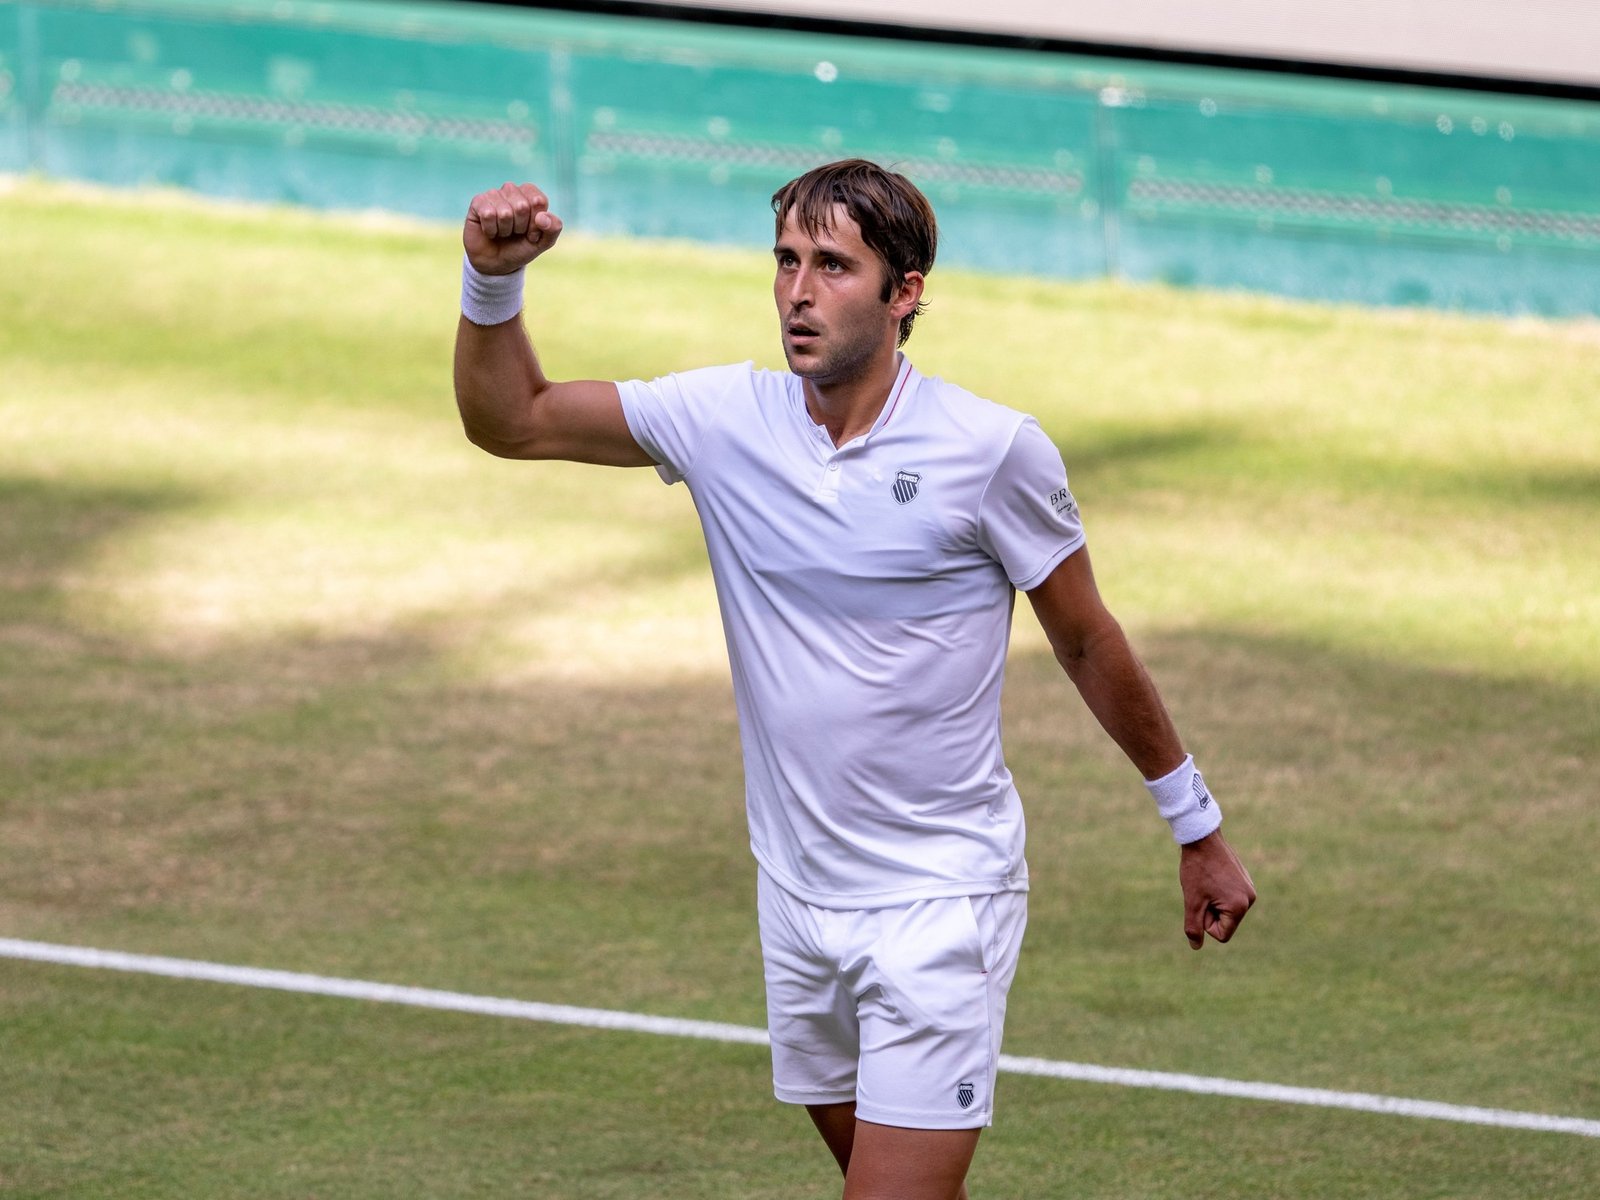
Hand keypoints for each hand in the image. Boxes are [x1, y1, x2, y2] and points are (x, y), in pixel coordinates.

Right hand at [464, 182, 562, 274]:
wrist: (496, 263)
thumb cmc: (520, 248)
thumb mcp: (542, 242)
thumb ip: (553, 228)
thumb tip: (542, 217)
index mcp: (530, 195)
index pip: (538, 201)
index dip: (536, 223)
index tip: (531, 233)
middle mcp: (512, 190)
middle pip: (522, 206)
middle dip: (520, 228)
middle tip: (515, 233)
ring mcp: (494, 194)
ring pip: (505, 213)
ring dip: (505, 230)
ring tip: (502, 232)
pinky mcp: (478, 202)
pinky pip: (488, 215)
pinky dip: (491, 230)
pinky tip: (490, 231)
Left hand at [1178, 831, 1254, 949]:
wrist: (1203, 839)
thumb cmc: (1197, 870)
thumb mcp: (1192, 902)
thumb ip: (1194, 927)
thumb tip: (1196, 947)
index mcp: (1239, 907)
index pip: (1221, 934)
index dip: (1205, 923)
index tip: (1200, 902)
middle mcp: (1250, 899)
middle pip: (1226, 922)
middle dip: (1210, 911)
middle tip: (1202, 890)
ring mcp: (1249, 889)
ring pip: (1226, 910)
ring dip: (1213, 902)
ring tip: (1207, 882)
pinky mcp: (1245, 880)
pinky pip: (1229, 897)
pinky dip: (1218, 892)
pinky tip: (1213, 876)